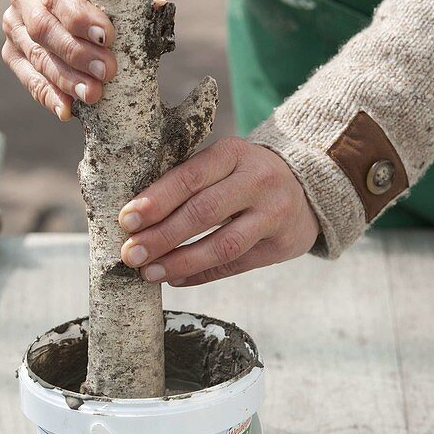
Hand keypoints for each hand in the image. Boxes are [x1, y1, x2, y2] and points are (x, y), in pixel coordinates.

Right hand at [2, 0, 116, 119]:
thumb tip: (159, 10)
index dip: (81, 17)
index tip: (108, 36)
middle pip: (44, 28)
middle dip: (78, 53)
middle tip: (107, 71)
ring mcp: (14, 27)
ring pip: (37, 56)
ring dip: (67, 79)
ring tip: (94, 95)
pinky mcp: (14, 53)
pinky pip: (29, 78)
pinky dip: (49, 96)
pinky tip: (67, 110)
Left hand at [118, 138, 319, 285]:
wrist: (306, 188)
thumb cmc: (245, 176)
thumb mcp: (223, 163)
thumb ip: (188, 181)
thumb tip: (136, 218)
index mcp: (234, 153)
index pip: (190, 177)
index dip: (156, 201)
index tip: (127, 221)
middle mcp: (258, 181)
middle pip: (203, 212)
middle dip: (162, 236)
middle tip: (131, 254)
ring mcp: (273, 214)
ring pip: (222, 245)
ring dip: (180, 262)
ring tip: (149, 273)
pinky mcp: (280, 245)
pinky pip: (235, 265)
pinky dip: (201, 275)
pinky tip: (176, 279)